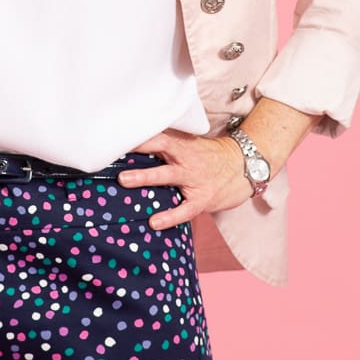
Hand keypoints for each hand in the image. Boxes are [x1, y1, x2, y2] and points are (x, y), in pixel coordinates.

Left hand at [118, 128, 251, 229]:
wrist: (244, 167)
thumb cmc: (210, 157)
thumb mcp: (191, 146)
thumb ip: (168, 146)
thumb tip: (137, 144)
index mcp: (182, 146)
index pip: (158, 137)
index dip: (139, 137)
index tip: (118, 136)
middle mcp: (186, 160)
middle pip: (160, 151)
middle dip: (137, 151)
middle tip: (115, 152)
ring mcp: (194, 179)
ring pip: (168, 176)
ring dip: (145, 177)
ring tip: (125, 181)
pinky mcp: (203, 199)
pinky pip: (184, 209)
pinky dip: (169, 216)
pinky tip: (154, 222)